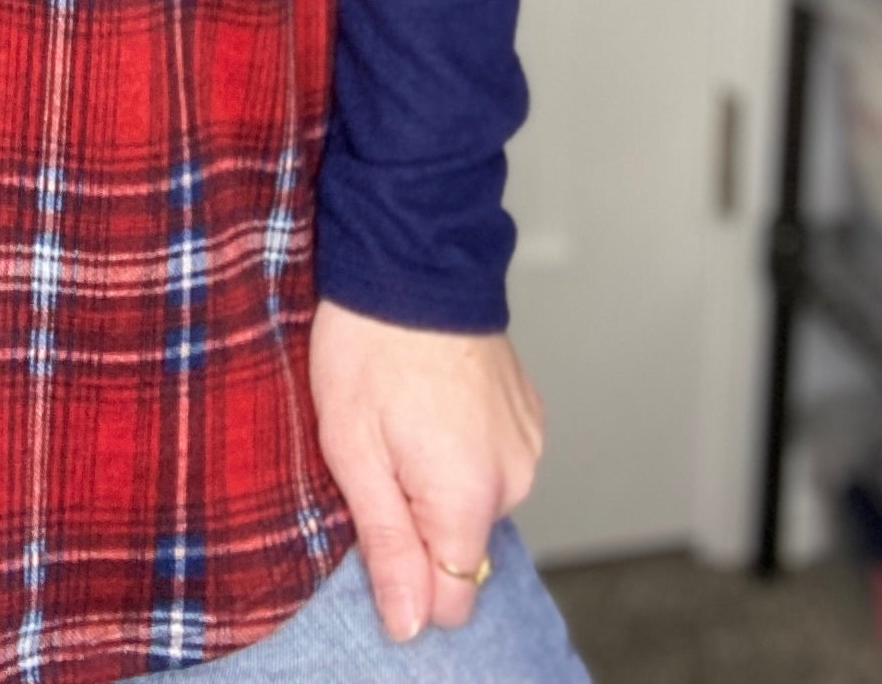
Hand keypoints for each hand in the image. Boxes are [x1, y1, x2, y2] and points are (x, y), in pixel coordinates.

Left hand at [307, 298, 543, 644]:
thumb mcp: (352, 450)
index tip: (374, 525)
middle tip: (380, 455)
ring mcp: (527, 445)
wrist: (412, 256)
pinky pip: (493, 462)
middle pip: (462, 547)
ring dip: (439, 481)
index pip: (451, 596)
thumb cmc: (368, 346)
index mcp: (467, 496)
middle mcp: (513, 479)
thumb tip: (408, 624)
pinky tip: (433, 403)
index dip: (406, 577)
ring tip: (405, 417)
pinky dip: (462, 448)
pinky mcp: (529, 415)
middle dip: (418, 520)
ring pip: (476, 502)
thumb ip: (386, 544)